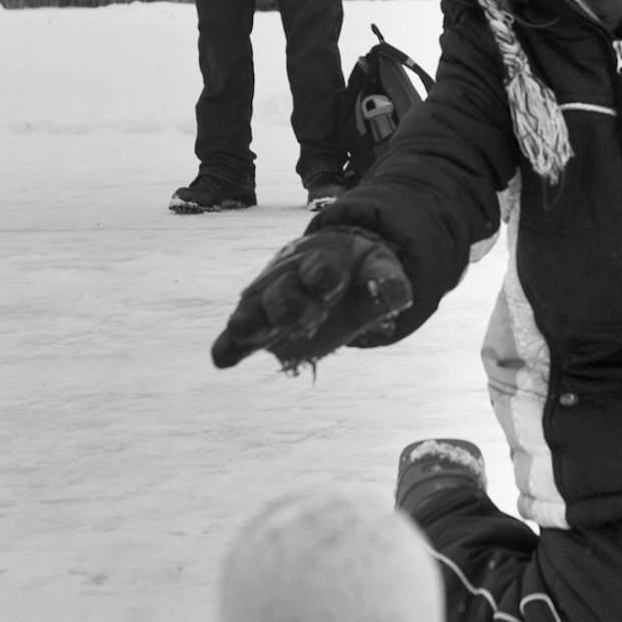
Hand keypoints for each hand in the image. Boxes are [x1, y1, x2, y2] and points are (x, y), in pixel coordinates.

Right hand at [210, 229, 412, 372]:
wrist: (336, 268)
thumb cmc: (359, 269)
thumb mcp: (379, 269)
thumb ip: (387, 281)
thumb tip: (400, 292)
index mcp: (323, 262)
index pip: (321, 268)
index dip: (321, 272)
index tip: (322, 278)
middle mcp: (290, 280)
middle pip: (283, 292)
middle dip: (287, 303)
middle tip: (294, 317)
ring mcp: (271, 301)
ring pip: (257, 311)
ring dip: (250, 321)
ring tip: (243, 330)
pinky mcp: (261, 326)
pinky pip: (239, 337)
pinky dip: (229, 346)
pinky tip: (220, 358)